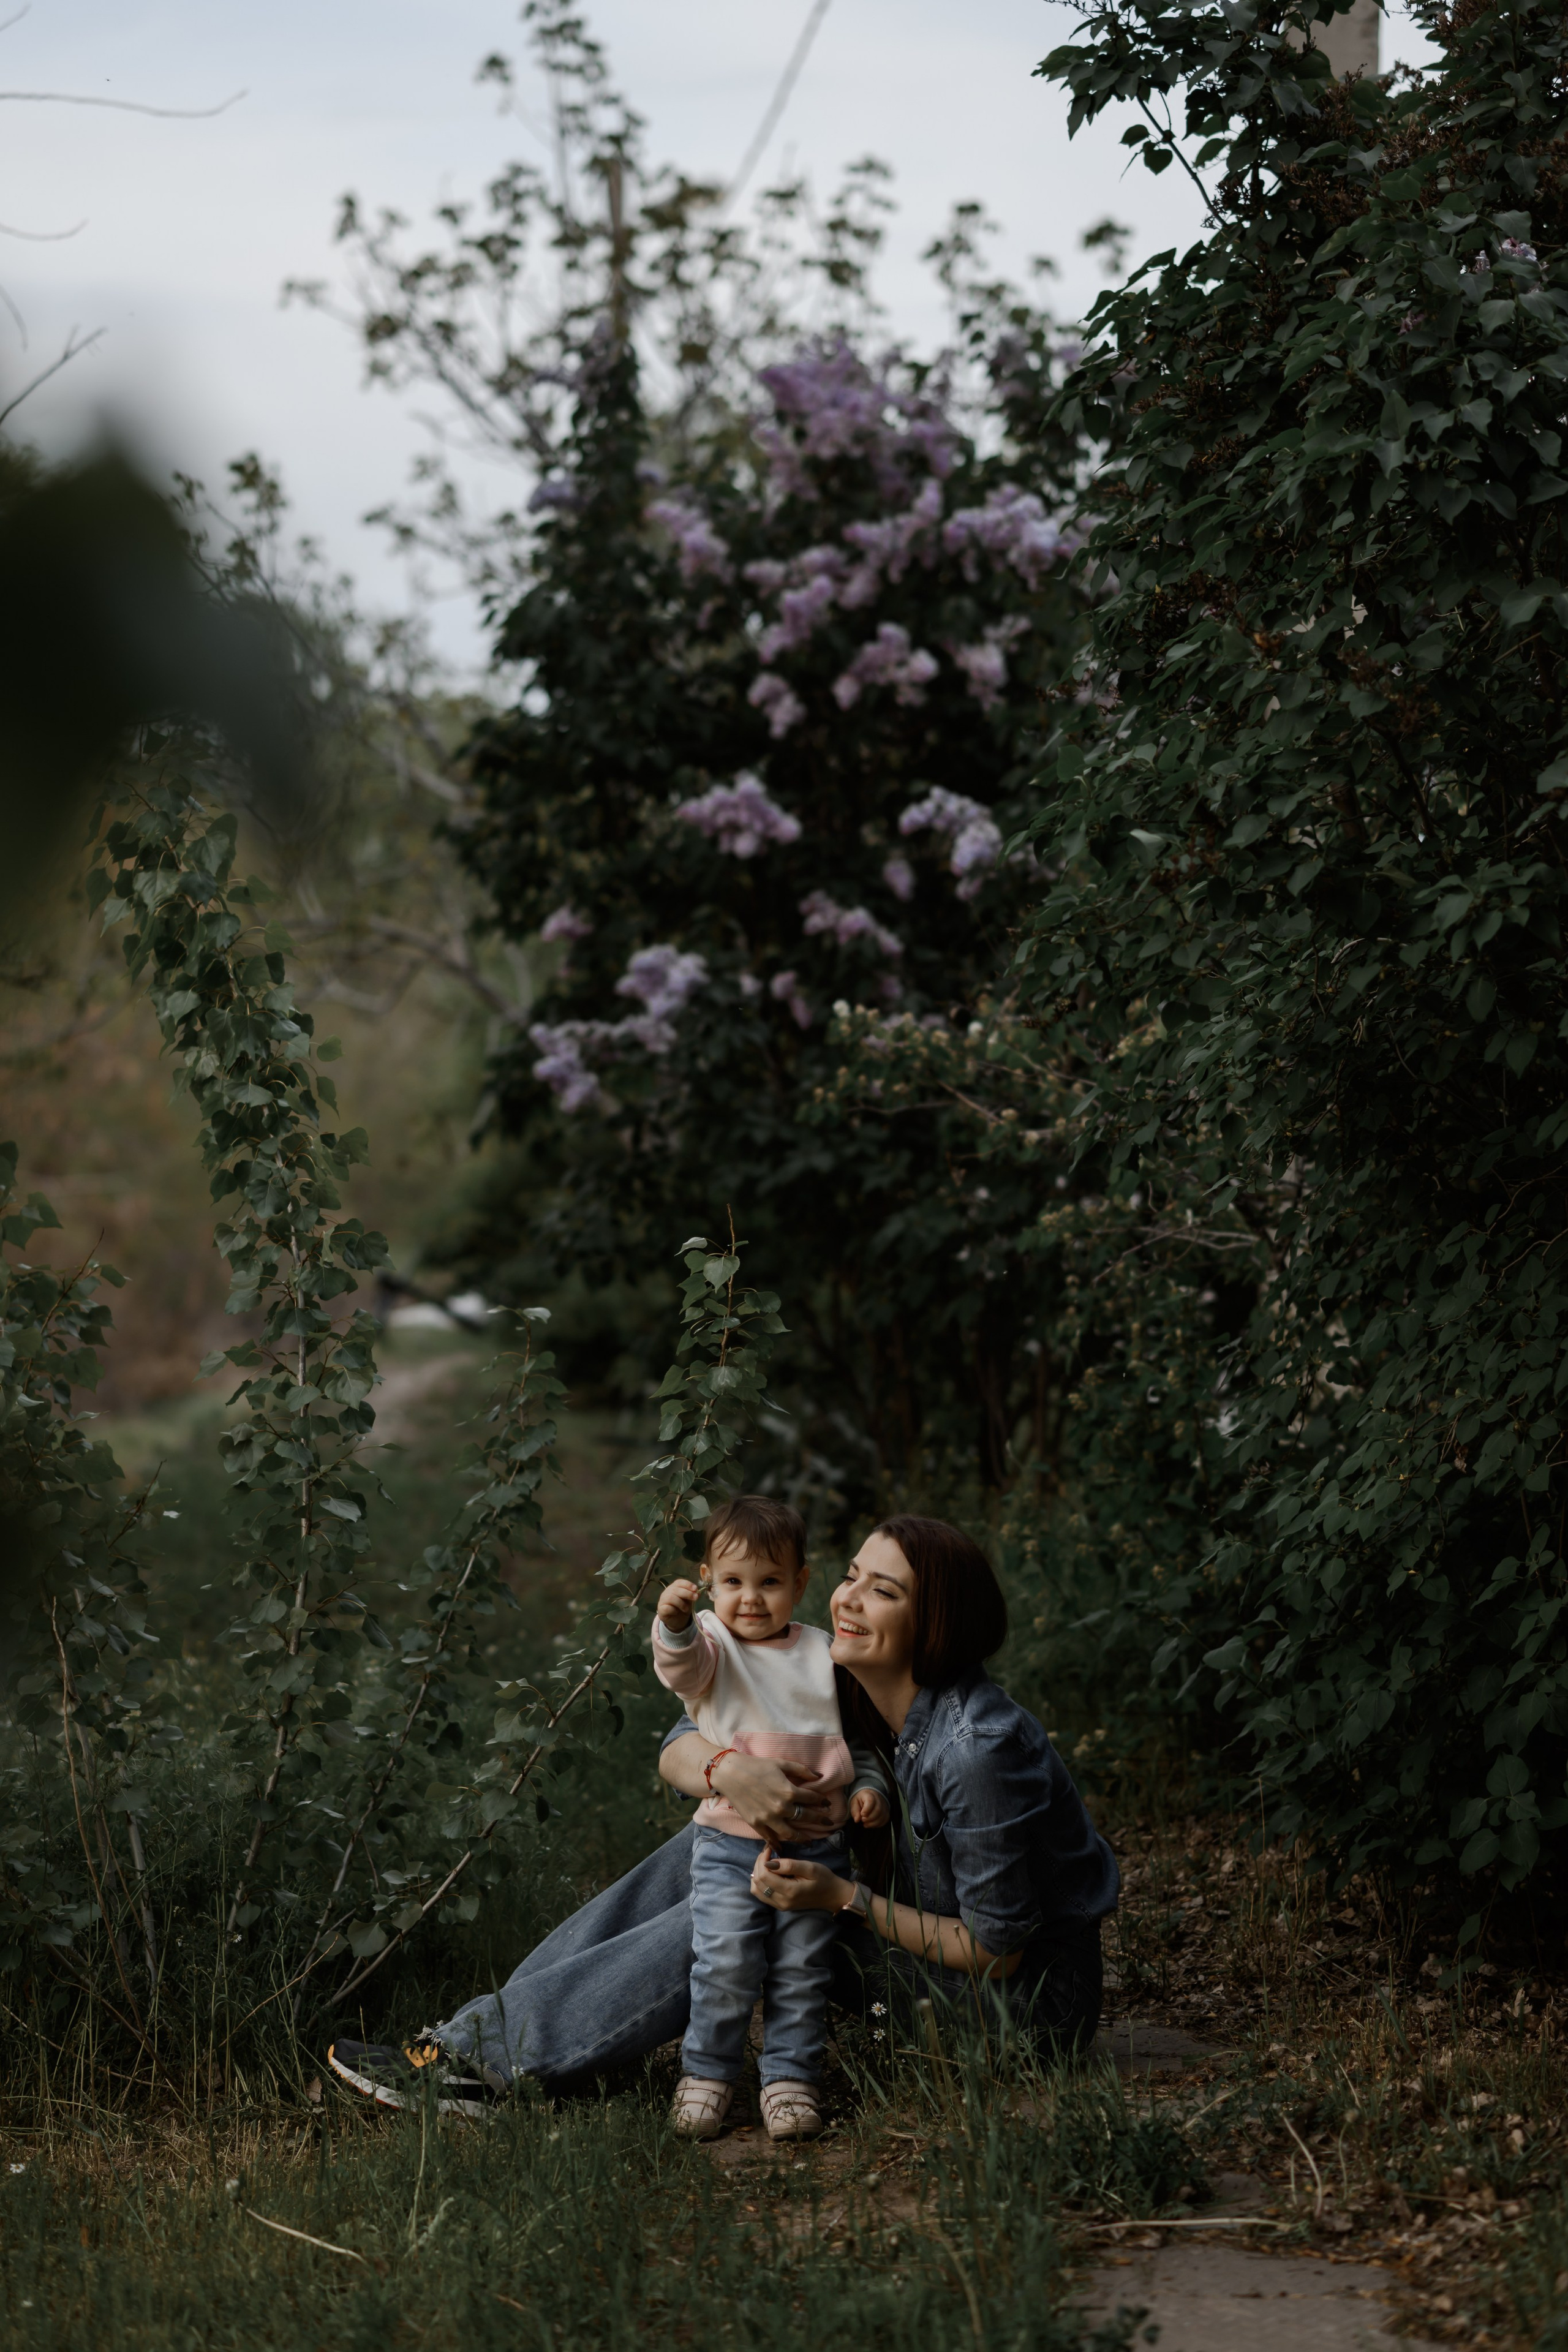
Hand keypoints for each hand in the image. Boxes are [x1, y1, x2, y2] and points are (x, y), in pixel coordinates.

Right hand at [657, 1576, 699, 1629]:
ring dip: (681, 1603)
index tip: (695, 1589)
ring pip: (670, 1598)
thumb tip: (698, 1592)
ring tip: (687, 1609)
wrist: (677, 1621)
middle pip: (675, 1589)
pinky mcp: (661, 1609)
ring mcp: (662, 1600)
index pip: (679, 1582)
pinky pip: (667, 1608)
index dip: (687, 1584)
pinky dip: (674, 1610)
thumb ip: (692, 1595)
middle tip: (695, 1598)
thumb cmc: (683, 1608)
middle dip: (687, 1593)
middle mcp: (667, 1592)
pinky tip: (676, 1612)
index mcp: (674, 1588)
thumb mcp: (690, 1601)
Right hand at [707, 1750, 835, 1842]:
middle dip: (819, 1819)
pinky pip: (770, 1838)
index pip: (812, 1799)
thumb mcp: (781, 1763)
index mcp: (789, 1791)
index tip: (827, 1804)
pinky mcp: (757, 1824)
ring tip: (810, 1841)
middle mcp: (781, 1808)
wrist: (730, 1773)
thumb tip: (819, 1776)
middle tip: (828, 1822)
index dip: (822, 1801)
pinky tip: (784, 1848)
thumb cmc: (756, 1765)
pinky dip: (778, 1844)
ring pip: (791, 1833)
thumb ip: (801, 1770)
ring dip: (802, 1838)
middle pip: (805, 1817)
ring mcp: (768, 1819)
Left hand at [750, 1845, 852, 1913]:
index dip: (762, 1860)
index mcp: (789, 1891)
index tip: (770, 1849)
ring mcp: (779, 1906)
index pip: (764, 1876)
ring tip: (767, 1861)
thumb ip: (789, 1865)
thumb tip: (769, 1862)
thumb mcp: (810, 1868)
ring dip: (757, 1873)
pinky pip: (761, 1894)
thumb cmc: (823, 1879)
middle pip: (757, 1882)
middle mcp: (781, 1901)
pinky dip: (760, 1882)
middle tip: (767, 1852)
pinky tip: (768, 1872)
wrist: (831, 1895)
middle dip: (759, 1864)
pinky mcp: (779, 1906)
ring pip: (756, 1889)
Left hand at [850, 1787, 889, 1828]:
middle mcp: (879, 1799)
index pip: (870, 1801)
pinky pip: (885, 1820)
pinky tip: (871, 1824)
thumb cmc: (861, 1799)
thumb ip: (855, 1811)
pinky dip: (877, 1825)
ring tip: (866, 1823)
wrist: (870, 1796)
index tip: (862, 1814)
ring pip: (882, 1817)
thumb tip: (857, 1819)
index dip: (866, 1809)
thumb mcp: (854, 1802)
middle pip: (878, 1810)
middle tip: (863, 1819)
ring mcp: (884, 1806)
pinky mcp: (886, 1812)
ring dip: (873, 1823)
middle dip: (869, 1818)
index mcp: (869, 1795)